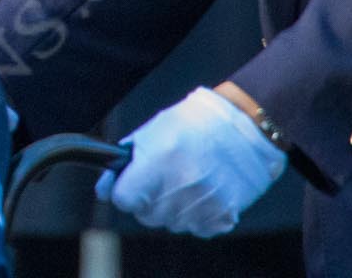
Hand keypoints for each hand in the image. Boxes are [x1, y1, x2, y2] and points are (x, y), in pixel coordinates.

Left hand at [95, 85, 284, 236]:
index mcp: (158, 162)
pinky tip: (203, 192)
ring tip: (186, 181)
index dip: (124, 192)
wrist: (246, 128)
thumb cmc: (196, 123)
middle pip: (146, 215)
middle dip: (147, 200)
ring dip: (173, 208)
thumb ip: (126, 160)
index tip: (130, 185)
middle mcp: (180, 186)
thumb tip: (105, 189)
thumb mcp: (153, 130)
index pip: (124, 199)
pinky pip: (198, 228)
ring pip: (172, 224)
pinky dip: (197, 216)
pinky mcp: (225, 214)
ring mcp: (204, 203)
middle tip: (162, 179)